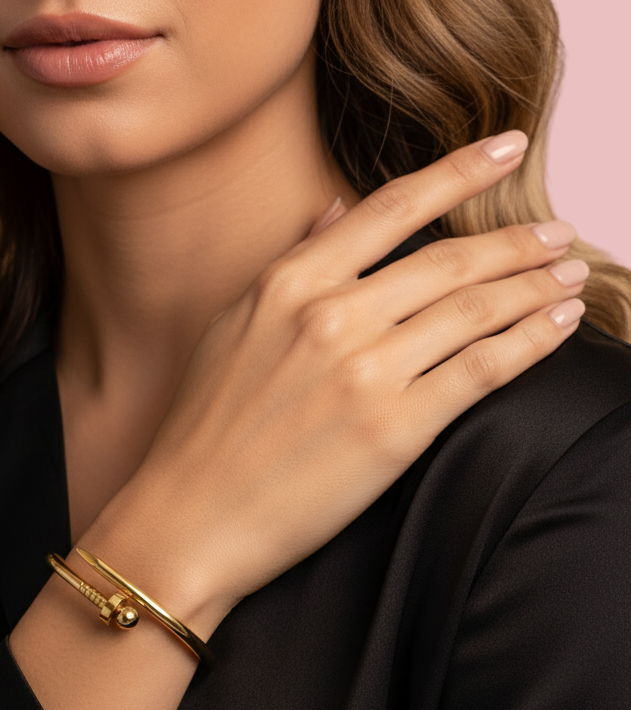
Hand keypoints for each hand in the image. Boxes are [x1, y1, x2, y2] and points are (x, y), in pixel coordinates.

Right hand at [78, 130, 586, 630]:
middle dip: (516, 241)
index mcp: (287, 283)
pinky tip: (558, 323)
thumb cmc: (203, 425)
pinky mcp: (394, 428)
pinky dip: (532, 341)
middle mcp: (330, 316)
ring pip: (475, 309)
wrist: (190, 514)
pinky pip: (482, 369)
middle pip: (448, 260)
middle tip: (557, 233)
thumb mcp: (232, 324)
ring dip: (534, 286)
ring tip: (568, 275)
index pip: (391, 208)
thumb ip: (290, 264)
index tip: (504, 147)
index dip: (458, 171)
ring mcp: (364, 371)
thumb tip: (333, 211)